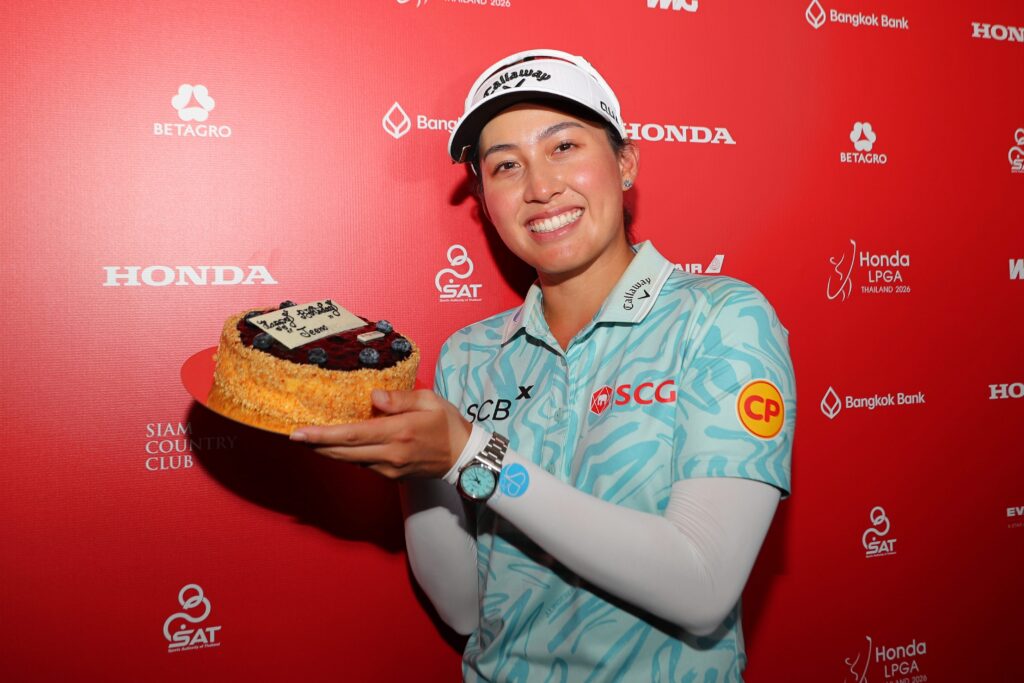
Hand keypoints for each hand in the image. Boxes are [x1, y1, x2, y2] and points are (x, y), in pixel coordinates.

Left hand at [289, 389, 470, 478]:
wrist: (463, 457)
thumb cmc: (447, 424)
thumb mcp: (429, 401)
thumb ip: (399, 398)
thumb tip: (374, 397)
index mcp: (398, 433)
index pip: (353, 435)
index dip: (323, 435)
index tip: (300, 433)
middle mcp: (390, 455)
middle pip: (343, 452)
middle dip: (316, 445)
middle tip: (294, 435)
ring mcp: (389, 469)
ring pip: (349, 461)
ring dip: (327, 451)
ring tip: (309, 439)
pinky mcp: (390, 476)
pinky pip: (361, 464)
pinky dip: (345, 455)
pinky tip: (336, 446)